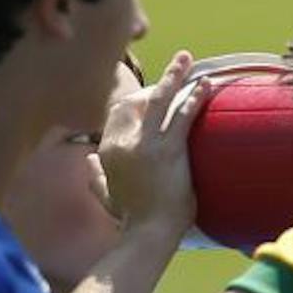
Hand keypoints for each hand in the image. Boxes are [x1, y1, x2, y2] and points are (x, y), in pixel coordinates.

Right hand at [98, 50, 204, 235]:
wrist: (150, 232)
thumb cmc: (132, 218)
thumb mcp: (105, 194)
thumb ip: (94, 176)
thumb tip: (86, 160)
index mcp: (106, 149)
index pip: (119, 112)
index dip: (137, 98)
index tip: (156, 91)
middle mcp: (122, 141)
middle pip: (137, 100)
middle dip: (158, 84)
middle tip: (180, 69)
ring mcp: (145, 144)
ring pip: (159, 100)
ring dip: (175, 77)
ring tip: (188, 59)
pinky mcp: (168, 150)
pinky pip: (181, 116)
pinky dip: (194, 97)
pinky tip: (206, 85)